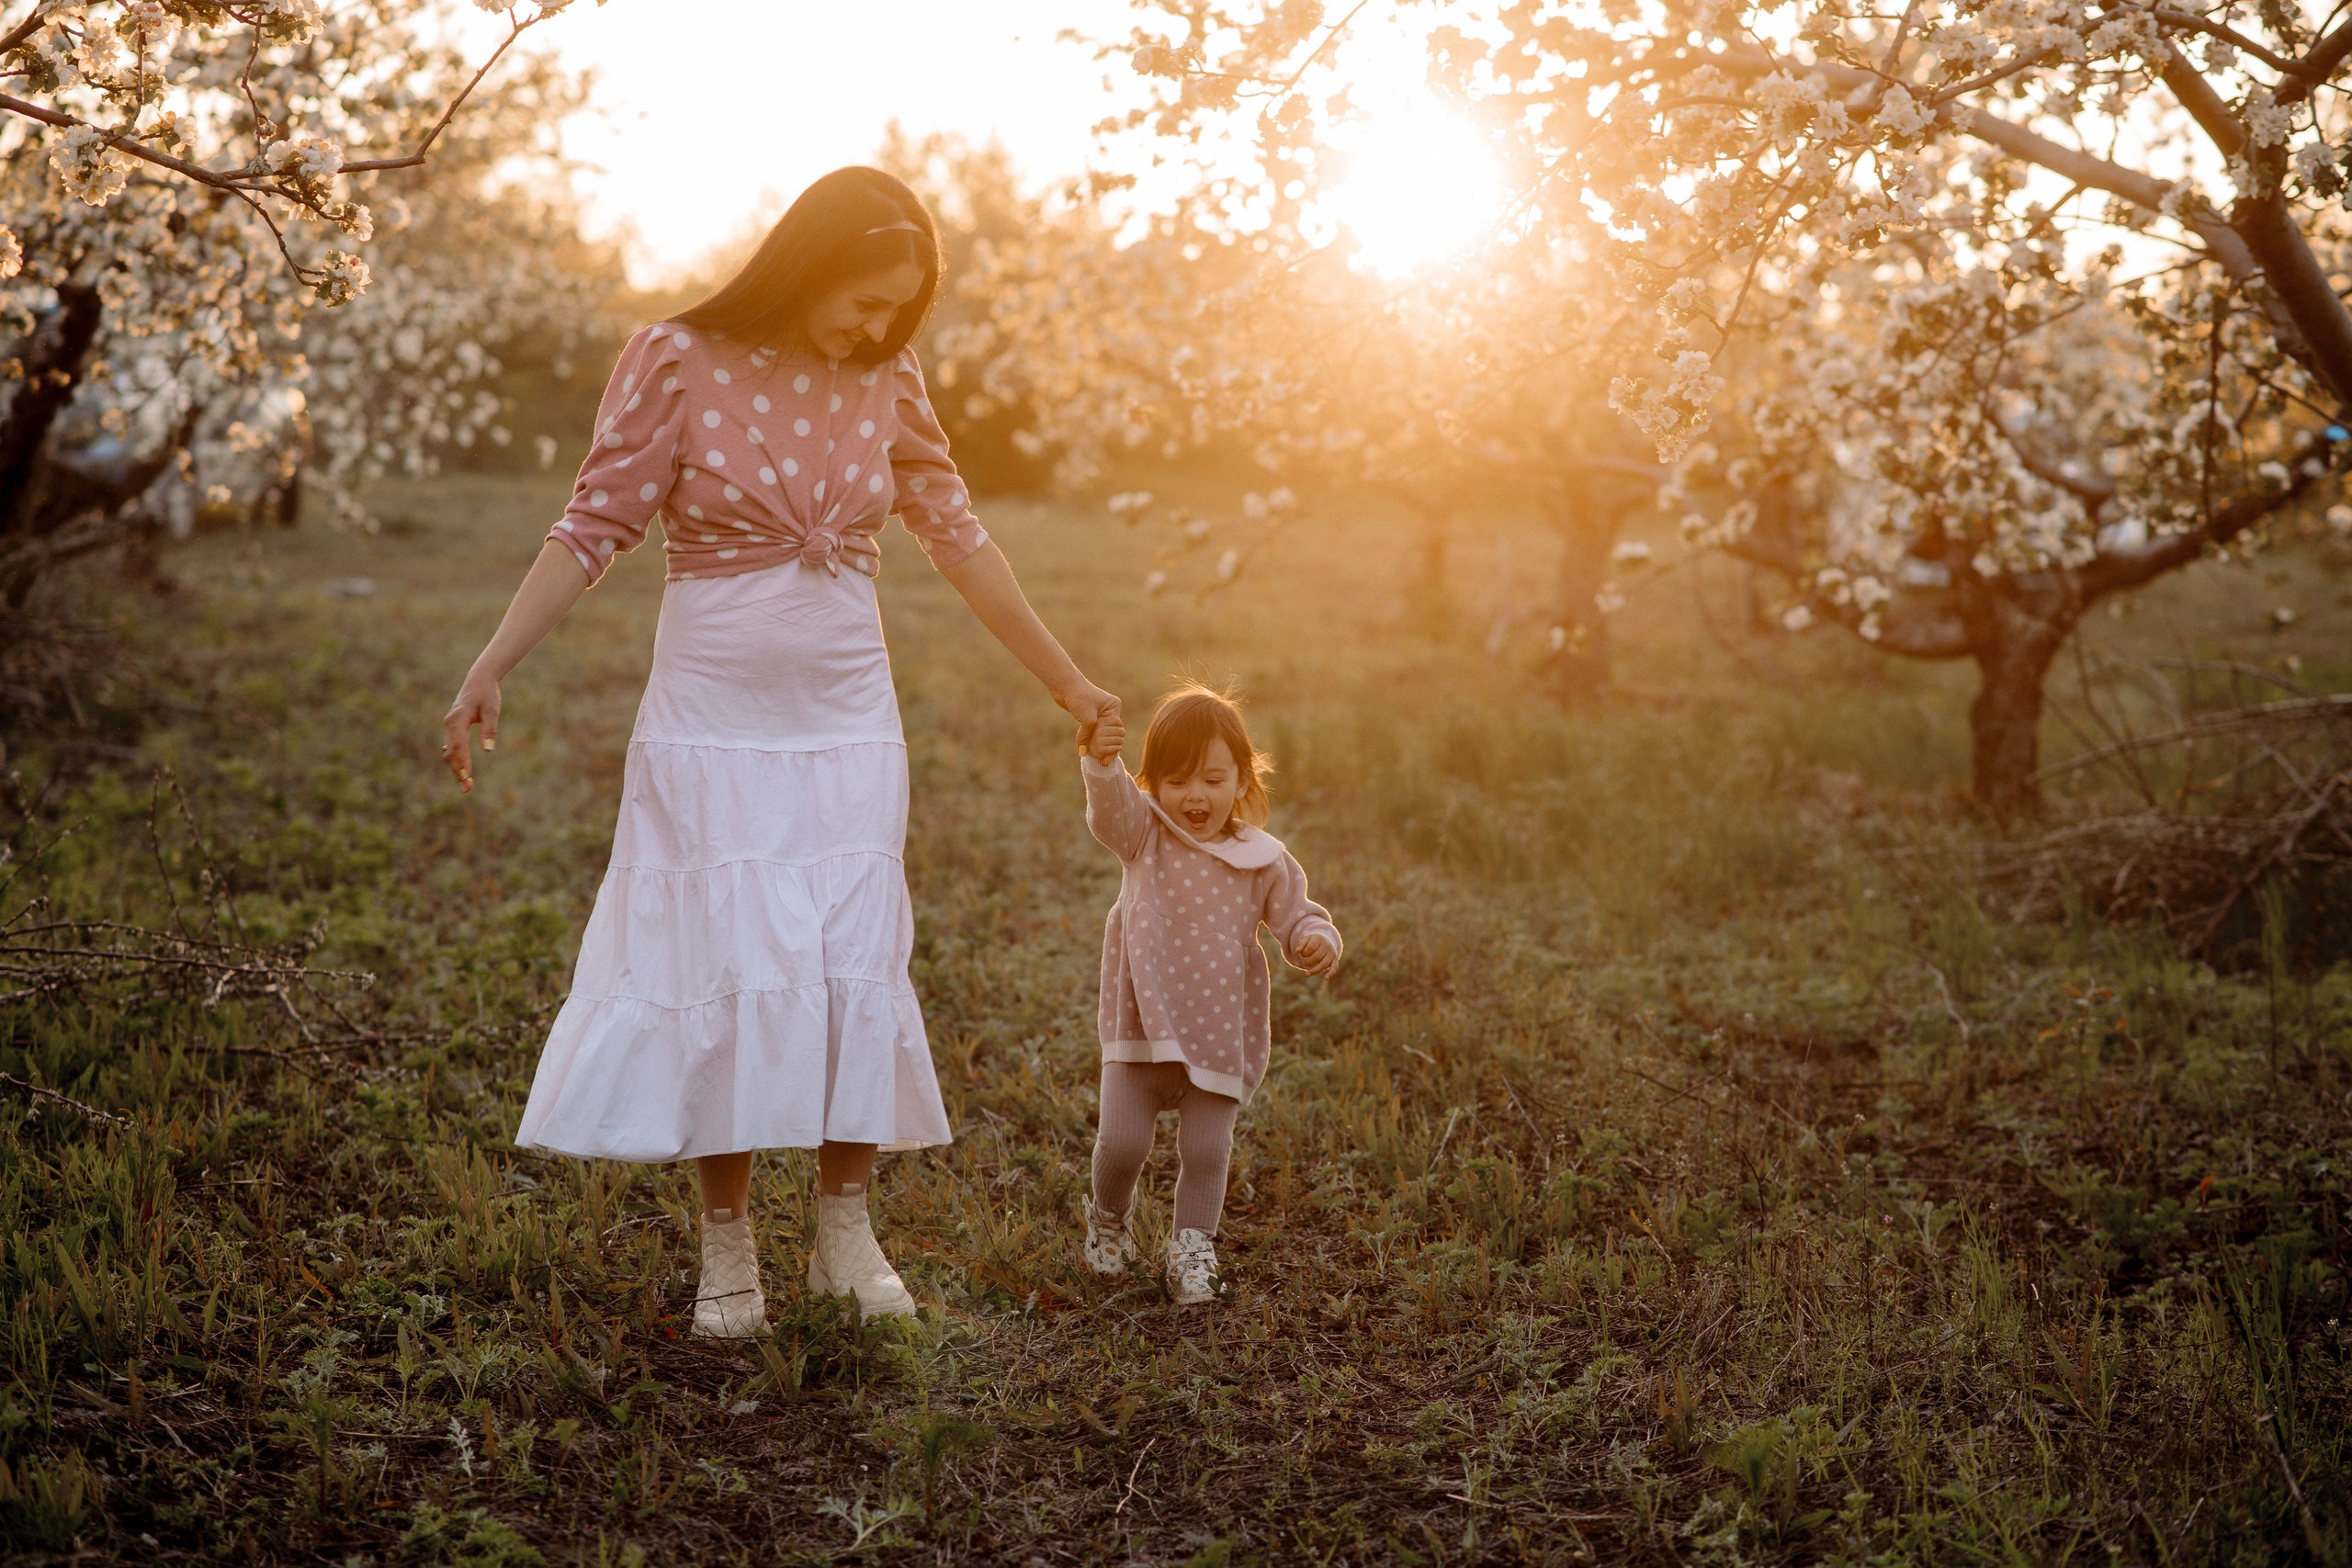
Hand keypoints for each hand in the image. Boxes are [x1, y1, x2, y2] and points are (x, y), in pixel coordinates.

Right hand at [442, 667, 499, 792]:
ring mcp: (449, 726)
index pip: (458, 745)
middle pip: (450, 752)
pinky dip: (456, 760)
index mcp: (458, 718)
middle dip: (458, 771)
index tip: (467, 777)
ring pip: (449, 751)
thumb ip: (490, 729)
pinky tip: (463, 772)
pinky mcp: (453, 728)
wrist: (479, 680)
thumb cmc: (487, 694)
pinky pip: (452, 747)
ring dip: (456, 768)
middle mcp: (450, 723)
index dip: (461, 762)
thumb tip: (488, 750)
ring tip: (466, 786)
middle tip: (467, 789)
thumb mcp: (492, 710)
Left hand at [1058, 679, 1120, 755]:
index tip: (1106, 760)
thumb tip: (1083, 752)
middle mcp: (1108, 710)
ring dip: (1096, 744)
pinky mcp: (1086, 715)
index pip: (1116, 730)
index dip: (1112, 746)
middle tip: (1102, 761)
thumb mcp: (1087, 719)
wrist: (1064, 684)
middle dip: (1105, 747)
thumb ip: (1086, 736)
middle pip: (1109, 733)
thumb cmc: (1080, 697)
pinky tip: (1086, 749)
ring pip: (1099, 733)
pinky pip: (1090, 731)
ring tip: (1097, 759)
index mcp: (1114, 707)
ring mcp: (1097, 713)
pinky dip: (1088, 739)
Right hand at [1086, 713, 1125, 761]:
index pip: (1116, 720)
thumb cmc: (1100, 734)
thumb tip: (1109, 712)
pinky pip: (1117, 748)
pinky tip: (1113, 748)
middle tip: (1116, 736)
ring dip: (1120, 742)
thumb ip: (1106, 717)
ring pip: (1120, 740)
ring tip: (1114, 742)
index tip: (1115, 727)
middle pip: (1120, 730)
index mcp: (1097, 721)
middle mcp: (1097, 730)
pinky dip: (1118, 748)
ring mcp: (1098, 740)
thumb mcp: (1102, 724)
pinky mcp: (1100, 750)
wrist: (1092, 749)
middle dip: (1121, 734)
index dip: (1119, 725)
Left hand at [1295, 932, 1339, 977]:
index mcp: (1319, 939)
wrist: (1325, 942)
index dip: (1304, 953)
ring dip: (1314, 970)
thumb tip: (1297, 951)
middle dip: (1308, 962)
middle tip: (1304, 963)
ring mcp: (1332, 953)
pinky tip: (1326, 978)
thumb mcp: (1306, 940)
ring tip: (1306, 974)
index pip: (1311, 948)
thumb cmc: (1313, 942)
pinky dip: (1331, 973)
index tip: (1302, 954)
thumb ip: (1301, 944)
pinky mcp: (1335, 960)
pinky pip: (1334, 968)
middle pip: (1316, 957)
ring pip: (1324, 964)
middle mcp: (1327, 946)